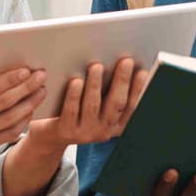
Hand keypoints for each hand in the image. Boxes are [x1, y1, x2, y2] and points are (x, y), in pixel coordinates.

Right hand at [0, 63, 46, 156]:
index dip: (10, 79)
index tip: (27, 70)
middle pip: (3, 102)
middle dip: (26, 88)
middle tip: (41, 77)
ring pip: (10, 118)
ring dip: (29, 104)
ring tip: (41, 91)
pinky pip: (9, 133)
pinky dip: (23, 121)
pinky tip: (31, 108)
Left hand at [29, 57, 150, 148]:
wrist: (52, 135)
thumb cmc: (80, 111)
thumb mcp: (100, 106)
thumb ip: (111, 90)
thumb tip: (124, 64)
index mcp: (117, 124)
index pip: (132, 106)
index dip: (139, 89)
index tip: (143, 71)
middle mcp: (105, 131)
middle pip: (117, 104)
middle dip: (122, 81)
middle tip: (125, 61)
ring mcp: (86, 133)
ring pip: (93, 106)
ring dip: (96, 84)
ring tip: (96, 66)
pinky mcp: (67, 131)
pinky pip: (71, 110)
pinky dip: (74, 95)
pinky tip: (76, 81)